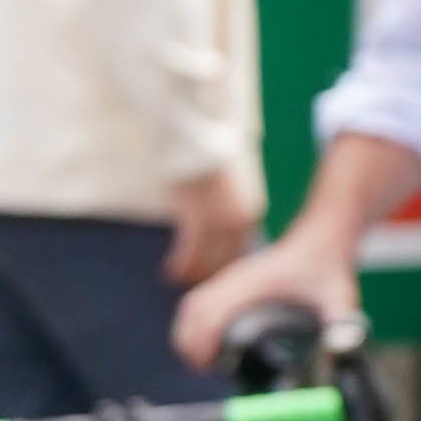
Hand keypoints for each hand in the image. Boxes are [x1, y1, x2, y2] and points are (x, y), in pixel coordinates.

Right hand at [161, 168, 263, 301]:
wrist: (201, 140)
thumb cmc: (211, 156)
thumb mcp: (229, 185)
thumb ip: (226, 207)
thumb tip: (215, 224)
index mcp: (250, 214)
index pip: (238, 252)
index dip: (221, 265)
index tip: (208, 273)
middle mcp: (239, 223)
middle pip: (224, 262)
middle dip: (207, 273)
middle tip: (190, 280)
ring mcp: (220, 225)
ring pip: (205, 263)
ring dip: (190, 272)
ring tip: (177, 277)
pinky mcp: (199, 223)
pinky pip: (188, 255)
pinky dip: (178, 265)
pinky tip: (170, 270)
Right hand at [173, 212, 366, 372]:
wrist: (321, 241)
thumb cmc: (327, 268)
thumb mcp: (339, 296)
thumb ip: (342, 321)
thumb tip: (341, 347)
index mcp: (253, 283)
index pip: (210, 309)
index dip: (201, 339)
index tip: (208, 364)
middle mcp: (235, 280)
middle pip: (192, 310)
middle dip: (189, 343)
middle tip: (204, 369)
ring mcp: (230, 280)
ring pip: (191, 307)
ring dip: (187, 335)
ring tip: (200, 362)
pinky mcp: (230, 284)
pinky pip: (198, 303)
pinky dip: (193, 325)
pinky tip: (203, 344)